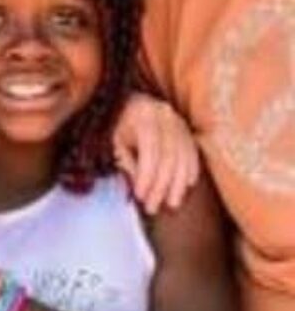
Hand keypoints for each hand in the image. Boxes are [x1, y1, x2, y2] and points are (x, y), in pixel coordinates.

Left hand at [113, 91, 199, 213]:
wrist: (133, 104)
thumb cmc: (121, 126)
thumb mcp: (117, 141)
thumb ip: (128, 163)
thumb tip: (141, 191)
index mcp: (143, 117)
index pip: (149, 151)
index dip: (146, 176)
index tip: (140, 196)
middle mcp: (164, 116)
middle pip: (168, 157)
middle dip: (161, 186)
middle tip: (153, 206)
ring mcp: (178, 121)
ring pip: (183, 157)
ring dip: (177, 184)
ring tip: (171, 203)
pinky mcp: (187, 128)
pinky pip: (193, 152)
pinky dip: (190, 170)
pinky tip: (186, 186)